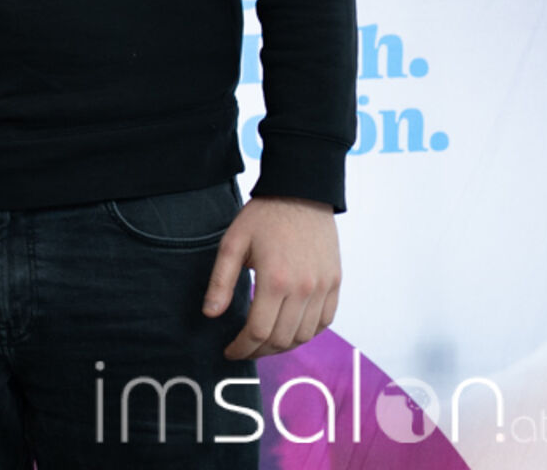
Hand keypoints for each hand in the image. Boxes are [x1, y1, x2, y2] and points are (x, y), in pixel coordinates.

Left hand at [204, 195, 340, 359]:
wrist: (301, 194)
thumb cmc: (263, 218)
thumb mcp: (233, 244)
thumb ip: (221, 282)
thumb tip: (210, 314)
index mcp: (274, 280)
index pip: (258, 332)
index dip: (242, 348)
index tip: (229, 352)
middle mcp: (304, 289)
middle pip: (282, 339)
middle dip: (259, 351)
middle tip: (244, 349)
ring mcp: (323, 288)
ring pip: (304, 335)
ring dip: (283, 346)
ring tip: (263, 343)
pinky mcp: (335, 283)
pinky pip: (325, 322)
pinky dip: (307, 333)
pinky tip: (289, 330)